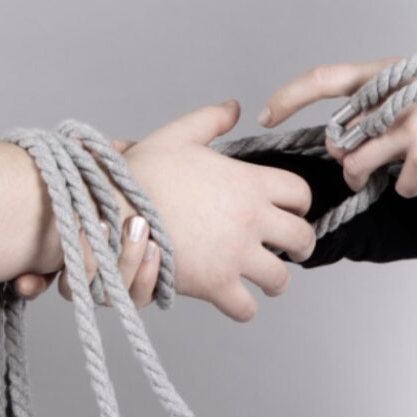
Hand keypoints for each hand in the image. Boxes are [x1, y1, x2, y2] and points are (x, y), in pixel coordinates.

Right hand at [12, 138, 161, 305]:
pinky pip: (139, 297)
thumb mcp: (105, 171)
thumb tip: (78, 143)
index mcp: (64, 251)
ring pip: (108, 294)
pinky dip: (147, 275)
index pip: (37, 278)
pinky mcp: (138, 293)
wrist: (162, 205)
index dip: (30, 284)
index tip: (25, 280)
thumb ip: (90, 163)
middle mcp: (83, 277)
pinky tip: (155, 249)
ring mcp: (109, 290)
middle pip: (74, 288)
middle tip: (103, 223)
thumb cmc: (122, 188)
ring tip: (138, 225)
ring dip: (124, 261)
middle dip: (88, 259)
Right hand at [43, 101, 315, 322]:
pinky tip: (235, 300)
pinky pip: (246, 308)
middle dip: (299, 247)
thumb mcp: (178, 136)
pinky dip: (243, 307)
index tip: (291, 212)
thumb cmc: (141, 175)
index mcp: (249, 182)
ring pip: (280, 279)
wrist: (114, 210)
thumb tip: (234, 107)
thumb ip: (211, 121)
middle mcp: (251, 219)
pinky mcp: (217, 285)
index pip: (300, 194)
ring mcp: (236, 255)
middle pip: (302, 239)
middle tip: (291, 251)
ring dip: (275, 281)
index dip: (299, 205)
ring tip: (266, 281)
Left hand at [258, 56, 416, 198]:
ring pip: (357, 166)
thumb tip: (345, 140)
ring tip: (386, 174)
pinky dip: (410, 186)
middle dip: (343, 160)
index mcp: (387, 72)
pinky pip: (399, 186)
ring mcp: (407, 124)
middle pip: (340, 138)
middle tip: (357, 167)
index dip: (291, 97)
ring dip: (364, 179)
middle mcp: (393, 94)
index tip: (266, 113)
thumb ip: (380, 104)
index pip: (325, 79)